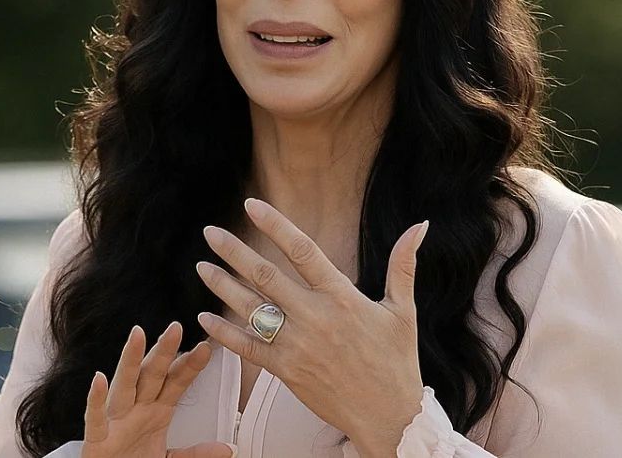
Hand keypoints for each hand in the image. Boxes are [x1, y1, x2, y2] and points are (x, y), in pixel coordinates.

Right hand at [82, 321, 235, 457]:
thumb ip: (196, 453)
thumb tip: (228, 448)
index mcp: (155, 412)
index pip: (175, 383)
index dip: (190, 366)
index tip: (206, 347)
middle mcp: (136, 410)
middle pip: (151, 376)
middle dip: (163, 352)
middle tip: (176, 328)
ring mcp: (116, 422)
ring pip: (124, 386)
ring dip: (130, 361)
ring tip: (138, 335)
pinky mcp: (97, 441)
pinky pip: (96, 419)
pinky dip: (96, 400)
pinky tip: (99, 380)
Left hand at [195, 198, 427, 455]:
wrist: (389, 417)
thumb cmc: (397, 361)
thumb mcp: (402, 310)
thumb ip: (403, 265)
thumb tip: (420, 226)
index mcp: (342, 296)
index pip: (302, 250)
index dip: (275, 225)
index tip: (251, 205)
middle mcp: (315, 317)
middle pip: (265, 276)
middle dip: (234, 251)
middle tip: (210, 232)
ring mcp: (298, 345)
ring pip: (251, 308)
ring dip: (222, 285)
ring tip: (201, 266)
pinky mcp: (286, 371)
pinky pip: (248, 348)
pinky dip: (224, 332)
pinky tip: (204, 317)